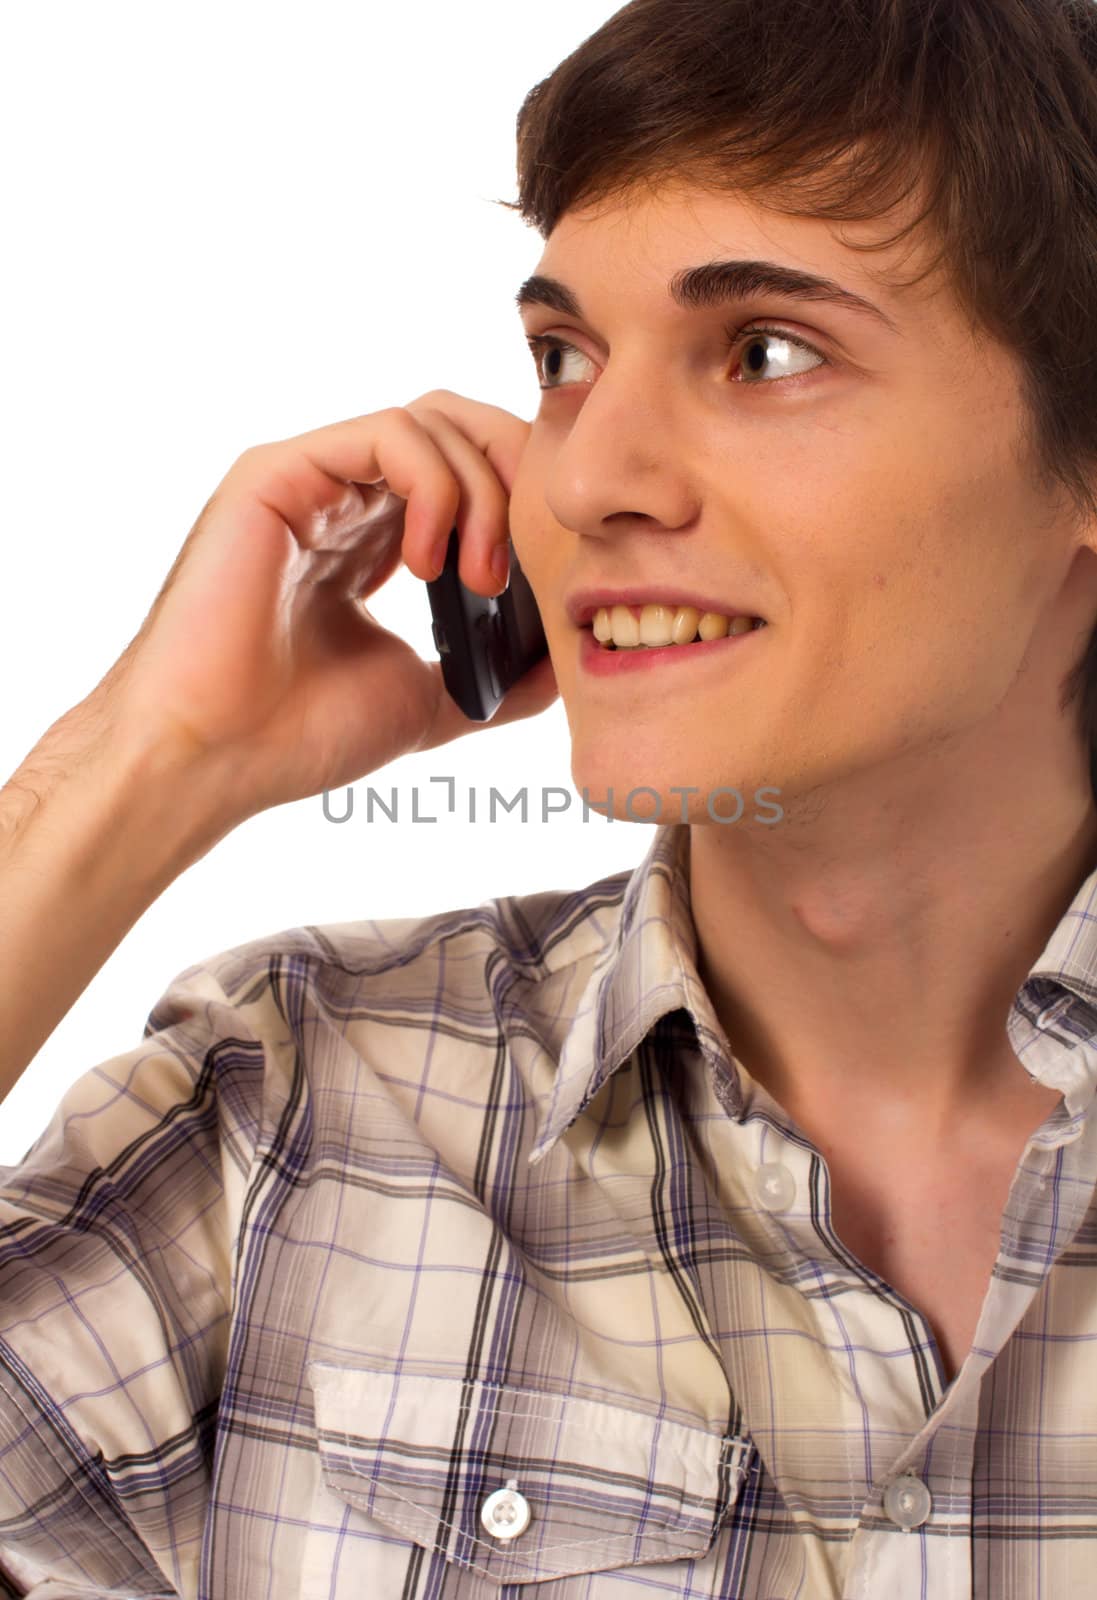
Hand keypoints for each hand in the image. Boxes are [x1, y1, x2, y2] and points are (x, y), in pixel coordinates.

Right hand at [85, 390, 558, 825]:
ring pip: (432, 424)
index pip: (471, 475)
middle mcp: (344, 501)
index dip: (523, 503)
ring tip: (480, 580)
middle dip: (515, 479)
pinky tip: (432, 563)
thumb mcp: (430, 700)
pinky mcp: (279, 472)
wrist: (214, 757)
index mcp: (376, 543)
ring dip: (484, 494)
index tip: (552, 573)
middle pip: (459, 430)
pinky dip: (435, 486)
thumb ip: (498, 673)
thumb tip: (566, 659)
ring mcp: (311, 481)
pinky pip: (388, 434)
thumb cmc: (298, 735)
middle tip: (533, 558)